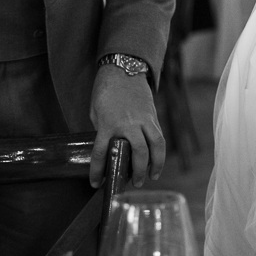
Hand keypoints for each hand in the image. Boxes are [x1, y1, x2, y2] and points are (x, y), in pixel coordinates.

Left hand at [89, 66, 164, 187]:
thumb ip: (103, 131)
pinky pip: (159, 137)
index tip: (95, 184)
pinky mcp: (153, 117)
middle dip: (138, 171)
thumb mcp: (96, 113)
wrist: (123, 71)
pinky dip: (159, 152)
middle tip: (136, 183)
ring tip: (153, 176)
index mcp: (109, 124)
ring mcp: (144, 120)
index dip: (98, 172)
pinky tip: (157, 161)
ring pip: (156, 145)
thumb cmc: (105, 92)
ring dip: (156, 163)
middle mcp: (129, 124)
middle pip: (138, 152)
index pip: (102, 153)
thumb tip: (110, 150)